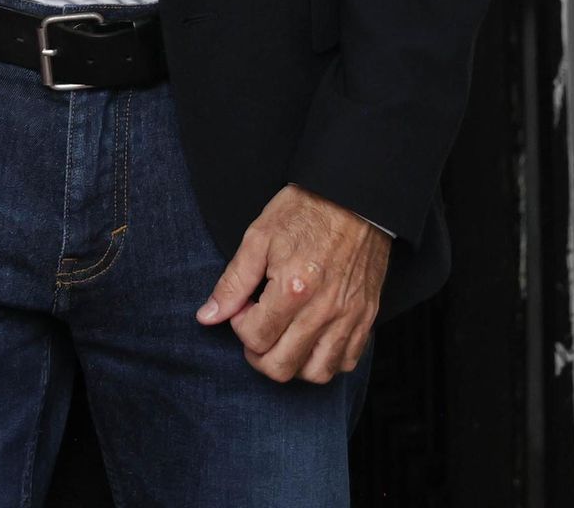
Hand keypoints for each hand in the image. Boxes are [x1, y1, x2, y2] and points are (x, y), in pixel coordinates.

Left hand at [196, 185, 388, 383]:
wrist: (352, 199)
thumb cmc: (302, 213)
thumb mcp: (258, 237)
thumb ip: (232, 282)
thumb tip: (207, 316)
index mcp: (292, 288)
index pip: (255, 338)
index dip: (239, 325)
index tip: (244, 305)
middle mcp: (323, 310)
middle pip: (281, 366)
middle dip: (258, 354)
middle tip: (255, 328)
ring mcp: (348, 318)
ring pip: (315, 373)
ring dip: (292, 363)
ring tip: (281, 338)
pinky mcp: (366, 319)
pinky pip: (345, 363)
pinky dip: (325, 361)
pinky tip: (310, 339)